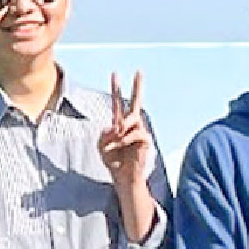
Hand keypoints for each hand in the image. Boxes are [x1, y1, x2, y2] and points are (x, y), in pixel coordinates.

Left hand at [98, 73, 153, 188]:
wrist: (123, 177)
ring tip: (114, 140)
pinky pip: (135, 133)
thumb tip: (116, 125)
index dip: (116, 89)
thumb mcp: (101, 146)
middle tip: (139, 71)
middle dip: (138, 87)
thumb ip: (104, 133)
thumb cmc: (113, 161)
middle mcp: (131, 125)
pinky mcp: (146, 140)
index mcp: (119, 124)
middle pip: (136, 103)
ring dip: (120, 129)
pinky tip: (121, 145)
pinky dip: (125, 139)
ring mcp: (140, 131)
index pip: (118, 104)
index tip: (115, 74)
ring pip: (131, 120)